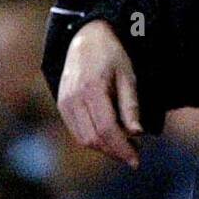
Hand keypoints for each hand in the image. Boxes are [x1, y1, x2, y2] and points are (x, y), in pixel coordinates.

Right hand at [57, 20, 142, 167]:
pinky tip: (110, 137)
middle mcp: (73, 98)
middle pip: (93, 138)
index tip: (137, 160)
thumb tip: (137, 134)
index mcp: (91, 89)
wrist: (86, 38)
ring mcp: (64, 102)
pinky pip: (76, 131)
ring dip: (105, 148)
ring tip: (125, 147)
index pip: (107, 129)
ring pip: (83, 138)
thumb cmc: (112, 56)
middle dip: (115, 151)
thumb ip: (131, 105)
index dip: (122, 148)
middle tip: (135, 154)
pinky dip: (93, 140)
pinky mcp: (62, 105)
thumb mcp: (128, 76)